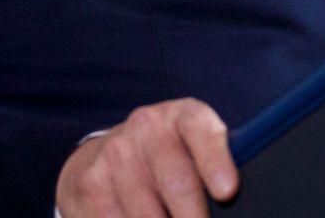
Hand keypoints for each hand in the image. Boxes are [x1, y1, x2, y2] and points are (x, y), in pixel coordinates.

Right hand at [55, 98, 238, 216]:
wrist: (107, 152)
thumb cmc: (169, 155)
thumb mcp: (195, 147)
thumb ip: (218, 165)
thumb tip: (233, 197)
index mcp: (182, 115)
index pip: (201, 130)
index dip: (215, 161)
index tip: (227, 192)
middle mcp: (146, 128)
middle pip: (176, 180)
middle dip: (193, 216)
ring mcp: (115, 154)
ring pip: (146, 212)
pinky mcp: (91, 184)